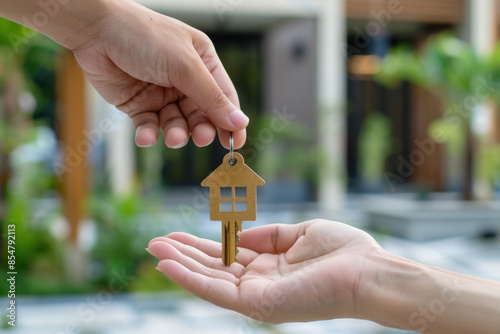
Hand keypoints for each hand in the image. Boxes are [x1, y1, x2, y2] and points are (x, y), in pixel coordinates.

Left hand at [70, 0, 247, 147]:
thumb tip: (240, 123)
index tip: (236, 144)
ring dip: (176, 133)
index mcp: (203, 63)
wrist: (96, 31)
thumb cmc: (145, 37)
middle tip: (201, 138)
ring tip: (172, 136)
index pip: (224, 97)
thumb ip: (211, 97)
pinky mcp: (139, 104)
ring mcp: (161, 93)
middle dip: (201, 128)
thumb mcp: (184, 66)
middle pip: (202, 115)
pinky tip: (146, 137)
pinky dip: (149, 134)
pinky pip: (150, 126)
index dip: (231, 121)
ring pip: (177, 124)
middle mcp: (184, 80)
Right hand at [147, 219, 381, 323]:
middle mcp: (259, 284)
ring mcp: (256, 296)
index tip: (178, 235)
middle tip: (155, 242)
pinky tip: (169, 265)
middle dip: (183, 255)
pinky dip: (189, 278)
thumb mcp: (299, 233)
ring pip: (208, 280)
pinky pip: (216, 291)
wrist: (367, 271)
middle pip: (212, 268)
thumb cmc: (343, 251)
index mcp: (270, 266)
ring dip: (179, 265)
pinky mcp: (257, 304)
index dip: (201, 245)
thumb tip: (238, 235)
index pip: (227, 256)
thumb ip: (267, 235)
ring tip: (154, 249)